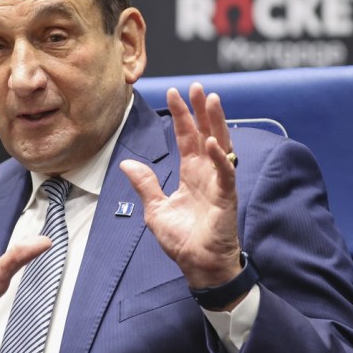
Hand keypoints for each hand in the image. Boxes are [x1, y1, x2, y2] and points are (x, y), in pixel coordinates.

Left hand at [120, 83, 240, 289]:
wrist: (197, 265)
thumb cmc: (181, 240)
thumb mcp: (154, 209)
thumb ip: (145, 184)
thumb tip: (127, 163)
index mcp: (190, 174)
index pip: (186, 138)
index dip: (181, 116)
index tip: (174, 94)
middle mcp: (206, 174)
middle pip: (204, 133)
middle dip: (200, 110)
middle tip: (195, 87)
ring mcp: (218, 183)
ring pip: (220, 145)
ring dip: (215, 122)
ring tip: (211, 99)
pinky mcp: (226, 197)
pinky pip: (225, 174)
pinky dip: (219, 158)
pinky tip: (211, 142)